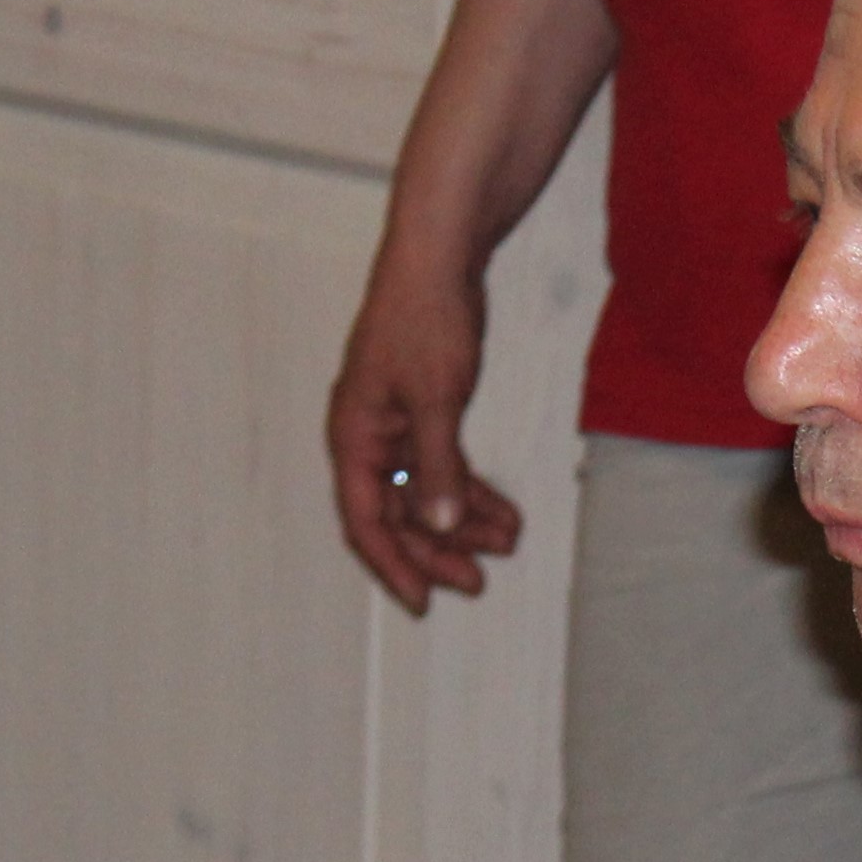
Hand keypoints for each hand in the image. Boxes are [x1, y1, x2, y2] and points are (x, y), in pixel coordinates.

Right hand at [324, 262, 524, 612]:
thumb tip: (440, 525)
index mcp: (354, 436)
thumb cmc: (426, 320)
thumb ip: (439, 466)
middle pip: (397, 513)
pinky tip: (503, 512)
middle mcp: (368, 436)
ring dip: (461, 522)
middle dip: (437, 550)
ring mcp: (396, 423)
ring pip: (424, 492)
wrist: (440, 258)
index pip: (365, 519)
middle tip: (479, 581)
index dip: (394, 565)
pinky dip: (470, 489)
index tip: (424, 603)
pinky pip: (442, 465)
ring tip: (507, 543)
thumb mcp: (437, 400)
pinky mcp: (423, 410)